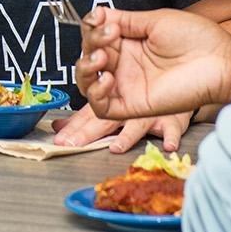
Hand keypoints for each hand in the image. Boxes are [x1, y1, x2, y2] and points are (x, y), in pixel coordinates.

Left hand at [52, 104, 192, 154]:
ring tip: (118, 147)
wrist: (175, 84)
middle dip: (88, 132)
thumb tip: (56, 127)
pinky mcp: (172, 117)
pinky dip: (172, 136)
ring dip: (128, 135)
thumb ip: (84, 117)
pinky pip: (173, 127)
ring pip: (137, 124)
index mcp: (109, 101)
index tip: (59, 142)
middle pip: (104, 119)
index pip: (88, 116)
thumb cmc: (140, 94)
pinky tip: (168, 145)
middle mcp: (126, 105)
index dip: (73, 128)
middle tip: (73, 144)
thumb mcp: (111, 101)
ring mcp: (150, 112)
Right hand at [74, 7, 230, 121]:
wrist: (219, 61)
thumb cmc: (196, 38)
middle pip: (87, 57)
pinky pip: (102, 107)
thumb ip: (124, 20)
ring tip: (102, 58)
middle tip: (110, 35)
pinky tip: (107, 78)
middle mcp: (124, 65)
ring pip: (87, 84)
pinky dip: (95, 94)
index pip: (95, 36)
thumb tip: (97, 13)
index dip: (91, 27)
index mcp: (129, 43)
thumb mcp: (155, 21)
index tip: (100, 17)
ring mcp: (127, 86)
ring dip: (85, 68)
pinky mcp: (133, 106)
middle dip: (91, 43)